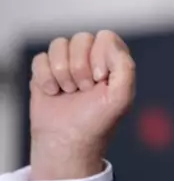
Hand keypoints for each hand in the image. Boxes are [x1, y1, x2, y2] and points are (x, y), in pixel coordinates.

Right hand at [28, 30, 135, 180]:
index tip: (100, 80)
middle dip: (80, 67)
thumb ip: (125, 66)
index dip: (100, 56)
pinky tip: (53, 93)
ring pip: (59, 44)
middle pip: (81, 38)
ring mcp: (68, 63)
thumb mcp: (122, 96)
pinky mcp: (46, 71)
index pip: (105, 37)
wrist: (67, 142)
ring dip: (63, 73)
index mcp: (113, 60)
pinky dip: (45, 78)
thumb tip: (108, 42)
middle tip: (84, 89)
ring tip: (69, 92)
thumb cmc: (98, 121)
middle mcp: (91, 57)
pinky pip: (41, 58)